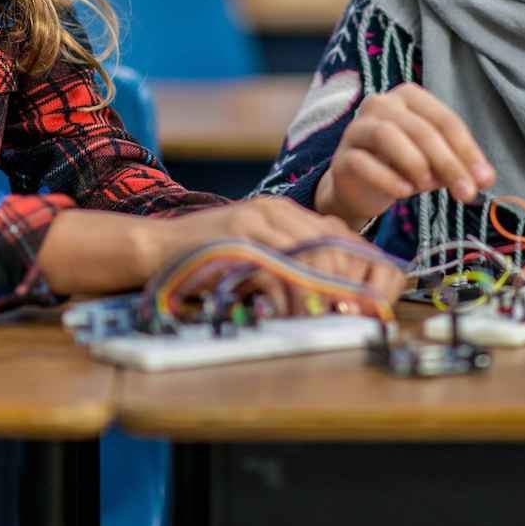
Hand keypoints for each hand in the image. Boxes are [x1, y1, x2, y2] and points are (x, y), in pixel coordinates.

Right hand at [38, 199, 404, 310]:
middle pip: (332, 239)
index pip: (338, 231)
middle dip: (351, 278)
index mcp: (281, 210)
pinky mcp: (237, 237)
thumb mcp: (251, 250)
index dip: (361, 264)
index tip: (372, 295)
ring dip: (329, 286)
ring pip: (312, 250)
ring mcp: (255, 220)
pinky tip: (302, 310)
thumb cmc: (203, 257)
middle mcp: (273, 209)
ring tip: (335, 315)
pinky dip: (298, 289)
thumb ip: (286, 257)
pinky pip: (280, 263)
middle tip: (359, 312)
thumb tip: (327, 285)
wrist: (152, 248)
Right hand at [315, 84, 496, 228]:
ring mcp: (357, 128)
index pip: (443, 119)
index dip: (467, 149)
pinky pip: (362, 162)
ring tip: (428, 187)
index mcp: (409, 97)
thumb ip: (457, 166)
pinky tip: (403, 193)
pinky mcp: (342, 156)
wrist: (359, 189)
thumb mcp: (435, 164)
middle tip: (466, 193)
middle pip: (420, 128)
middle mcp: (381, 104)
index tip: (485, 179)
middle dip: (448, 162)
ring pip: (387, 135)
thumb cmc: (402, 166)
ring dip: (414, 162)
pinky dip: (386, 177)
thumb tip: (485, 179)